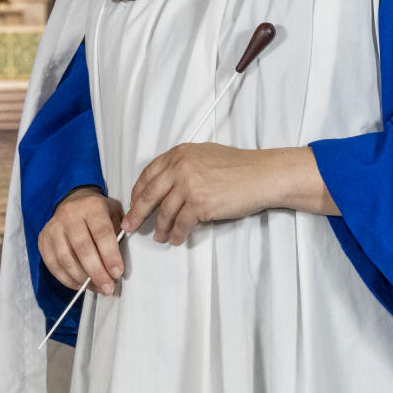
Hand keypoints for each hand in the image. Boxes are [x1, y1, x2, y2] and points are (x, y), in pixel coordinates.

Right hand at [38, 188, 125, 295]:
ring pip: (65, 259)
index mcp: (91, 206)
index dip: (110, 255)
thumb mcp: (114, 215)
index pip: (101, 233)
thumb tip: (120, 264)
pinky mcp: (43, 240)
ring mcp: (53, 228)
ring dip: (82, 279)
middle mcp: (69, 215)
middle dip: (97, 272)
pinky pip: (53, 265)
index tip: (118, 273)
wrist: (73, 203)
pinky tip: (81, 284)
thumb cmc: (99, 215)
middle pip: (82, 248)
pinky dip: (67, 279)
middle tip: (108, 288)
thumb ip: (120, 234)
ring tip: (96, 288)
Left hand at [121, 142, 268, 244]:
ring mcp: (189, 185)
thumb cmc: (238, 166)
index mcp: (179, 154)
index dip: (137, 193)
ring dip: (159, 228)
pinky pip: (181, 224)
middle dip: (136, 213)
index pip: (148, 175)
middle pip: (149, 195)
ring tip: (159, 237)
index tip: (133, 204)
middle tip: (130, 225)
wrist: (262, 175)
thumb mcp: (204, 155)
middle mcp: (180, 167)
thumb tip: (165, 184)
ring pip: (164, 212)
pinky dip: (177, 234)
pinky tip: (176, 239)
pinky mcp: (200, 203)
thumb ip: (182, 165)